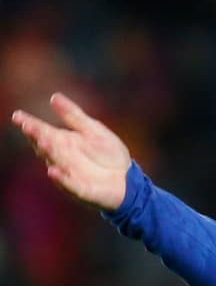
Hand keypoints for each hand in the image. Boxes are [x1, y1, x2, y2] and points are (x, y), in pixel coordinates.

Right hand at [11, 93, 131, 210]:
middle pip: (46, 146)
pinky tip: (53, 171)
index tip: (18, 116)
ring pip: (55, 162)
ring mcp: (69, 174)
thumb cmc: (109, 154)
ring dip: (49, 153)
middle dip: (37, 137)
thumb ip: (74, 116)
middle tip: (28, 127)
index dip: (30, 124)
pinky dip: (61, 179)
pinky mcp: (80, 189)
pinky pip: (69, 184)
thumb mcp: (94, 131)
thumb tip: (54, 97)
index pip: (42, 131)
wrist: (127, 179)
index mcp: (63, 141)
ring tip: (43, 142)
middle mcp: (61, 158)